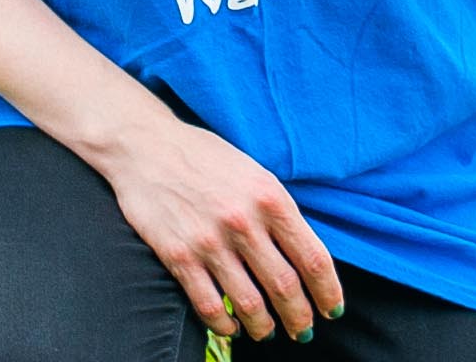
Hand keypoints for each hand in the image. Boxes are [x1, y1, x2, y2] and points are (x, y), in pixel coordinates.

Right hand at [87, 111, 345, 343]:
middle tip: (302, 331)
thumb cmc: (204, 157)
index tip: (332, 309)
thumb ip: (278, 212)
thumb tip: (305, 258)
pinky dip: (225, 324)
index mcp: (270, 197)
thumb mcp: (253, 172)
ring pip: (250, 304)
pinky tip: (231, 326)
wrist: (144, 145)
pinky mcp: (178, 255)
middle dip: (299, 318)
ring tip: (267, 331)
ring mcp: (209, 241)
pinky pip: (209, 305)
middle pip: (285, 288)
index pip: (314, 259)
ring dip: (264, 327)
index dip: (328, 292)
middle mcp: (244, 221)